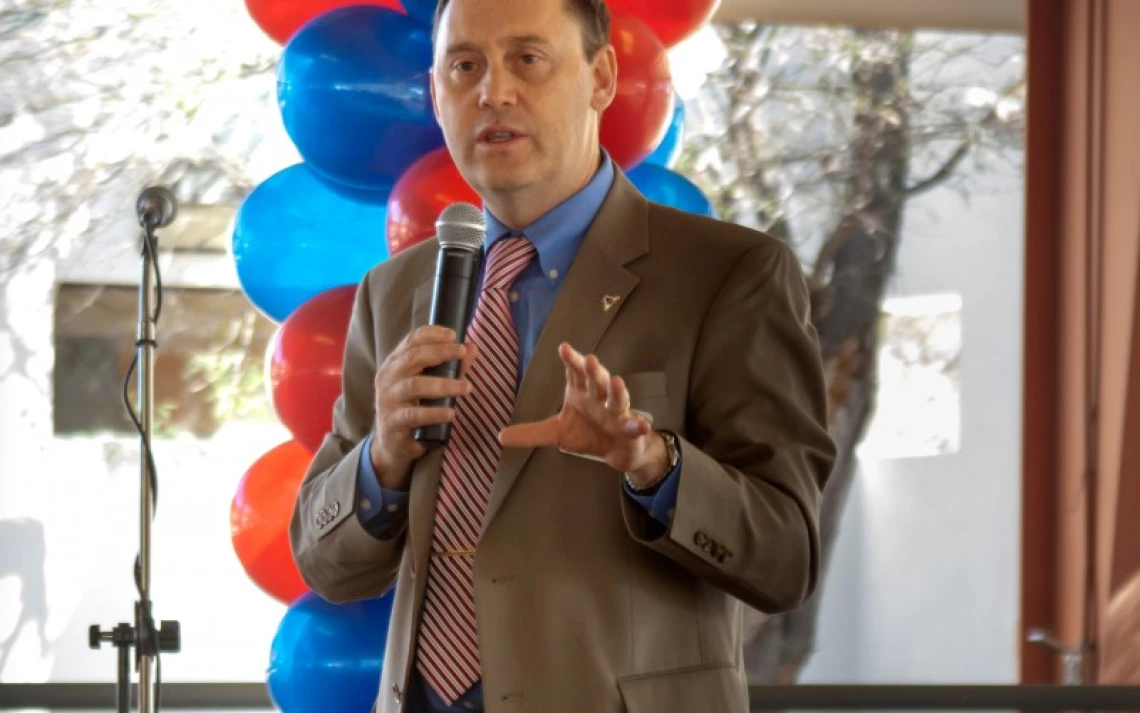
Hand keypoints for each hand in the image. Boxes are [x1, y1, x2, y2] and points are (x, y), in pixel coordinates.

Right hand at [370, 326, 477, 489]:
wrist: (391, 444)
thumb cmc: (413, 407)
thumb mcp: (429, 384)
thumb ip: (450, 367)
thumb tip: (473, 348)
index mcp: (395, 363)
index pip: (411, 340)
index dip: (432, 334)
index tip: (454, 334)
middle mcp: (388, 377)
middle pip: (412, 357)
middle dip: (440, 352)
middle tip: (463, 352)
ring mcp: (388, 400)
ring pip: (415, 385)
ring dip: (444, 384)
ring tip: (466, 387)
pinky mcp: (393, 422)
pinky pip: (415, 415)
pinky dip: (435, 412)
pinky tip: (451, 413)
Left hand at [499, 342, 668, 485]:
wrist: (615, 451)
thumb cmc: (586, 433)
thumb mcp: (556, 433)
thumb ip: (531, 433)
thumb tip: (499, 437)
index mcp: (581, 393)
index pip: (575, 373)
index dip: (571, 360)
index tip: (564, 347)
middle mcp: (599, 398)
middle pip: (597, 380)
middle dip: (593, 371)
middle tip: (590, 359)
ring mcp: (616, 413)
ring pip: (617, 399)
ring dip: (617, 390)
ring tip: (616, 381)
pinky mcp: (631, 429)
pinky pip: (634, 426)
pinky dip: (637, 425)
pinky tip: (640, 423)